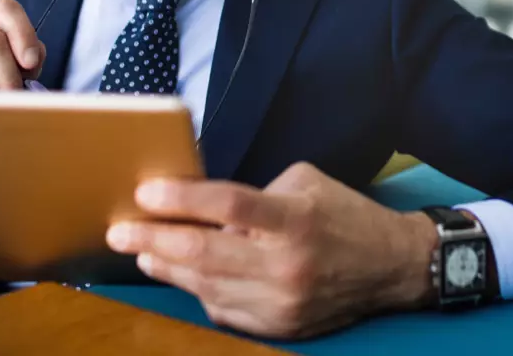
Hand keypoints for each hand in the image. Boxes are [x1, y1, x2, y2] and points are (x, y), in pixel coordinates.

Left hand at [107, 162, 438, 338]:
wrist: (392, 267)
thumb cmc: (344, 215)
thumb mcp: (304, 184)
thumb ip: (255, 193)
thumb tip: (202, 203)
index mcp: (294, 219)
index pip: (228, 204)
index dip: (181, 197)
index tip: (145, 192)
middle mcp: (285, 264)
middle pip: (204, 252)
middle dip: (153, 240)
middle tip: (120, 230)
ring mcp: (280, 302)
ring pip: (205, 286)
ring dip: (167, 268)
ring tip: (142, 252)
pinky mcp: (278, 327)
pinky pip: (223, 310)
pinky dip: (199, 291)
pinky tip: (182, 274)